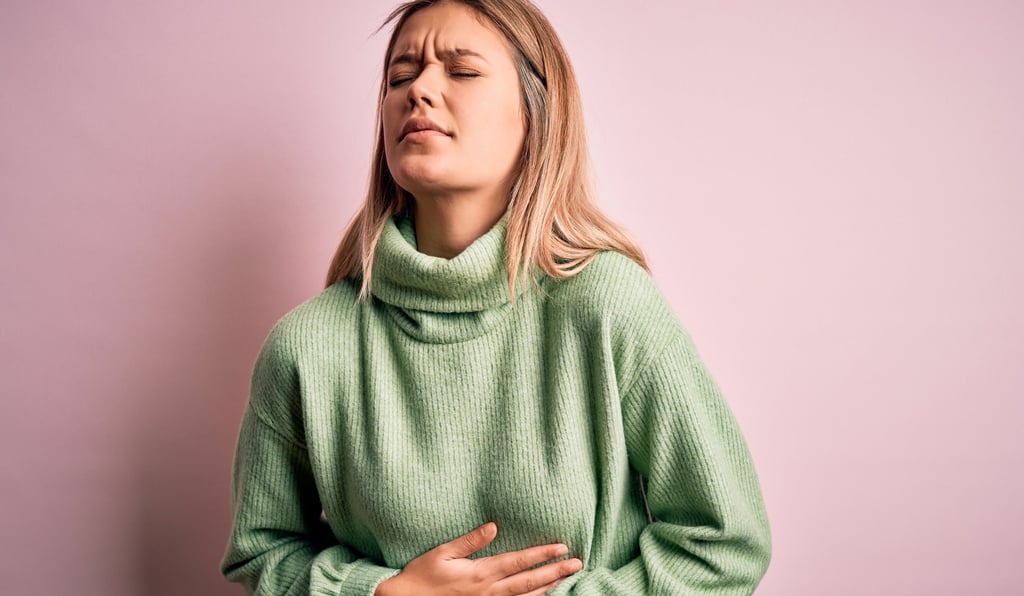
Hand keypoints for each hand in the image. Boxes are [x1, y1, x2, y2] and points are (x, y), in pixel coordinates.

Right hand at [375, 522, 582, 595]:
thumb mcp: (442, 553)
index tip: (561, 548)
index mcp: (480, 572)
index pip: (519, 561)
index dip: (542, 554)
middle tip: (576, 563)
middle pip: (529, 581)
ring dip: (548, 587)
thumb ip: (470, 541)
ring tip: (566, 579)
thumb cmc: (421, 576)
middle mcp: (488, 591)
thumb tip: (493, 526)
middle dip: (554, 571)